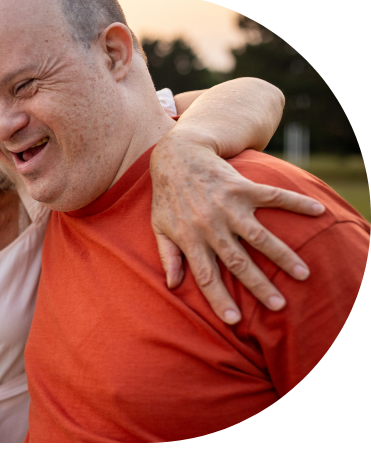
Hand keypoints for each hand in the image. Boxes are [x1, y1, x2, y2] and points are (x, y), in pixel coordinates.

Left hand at [150, 134, 324, 324]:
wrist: (176, 155)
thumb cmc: (167, 196)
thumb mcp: (159, 227)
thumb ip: (168, 256)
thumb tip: (172, 285)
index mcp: (190, 239)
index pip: (205, 276)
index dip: (218, 299)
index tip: (233, 320)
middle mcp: (210, 225)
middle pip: (237, 261)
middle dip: (258, 285)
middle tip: (279, 305)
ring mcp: (228, 206)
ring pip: (258, 235)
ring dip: (281, 255)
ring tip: (302, 273)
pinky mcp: (242, 187)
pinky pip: (272, 196)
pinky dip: (295, 203)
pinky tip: (317, 211)